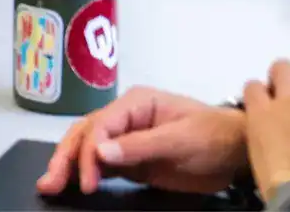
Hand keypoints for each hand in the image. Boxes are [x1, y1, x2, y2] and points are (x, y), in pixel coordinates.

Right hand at [39, 87, 248, 196]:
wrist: (240, 153)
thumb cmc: (215, 137)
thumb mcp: (181, 140)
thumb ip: (140, 146)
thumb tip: (100, 153)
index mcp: (136, 103)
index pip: (101, 124)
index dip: (89, 150)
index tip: (87, 178)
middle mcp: (125, 118)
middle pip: (86, 134)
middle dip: (66, 156)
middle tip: (50, 181)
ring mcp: (127, 140)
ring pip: (88, 149)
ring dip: (69, 166)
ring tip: (49, 184)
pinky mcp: (133, 162)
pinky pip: (103, 166)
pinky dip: (85, 175)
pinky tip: (71, 185)